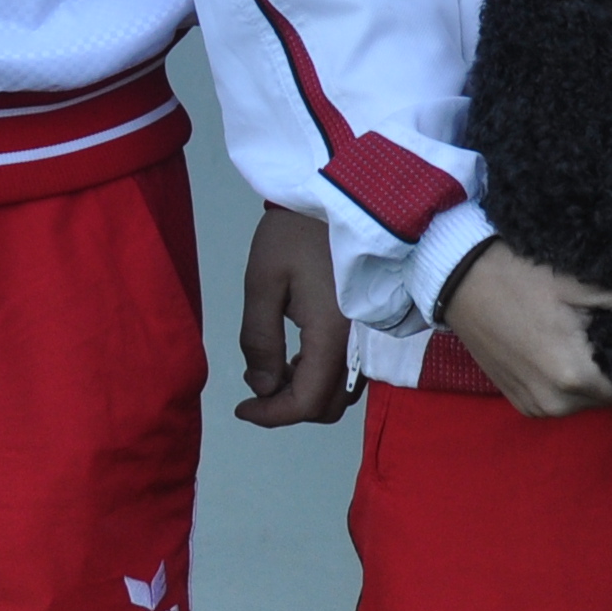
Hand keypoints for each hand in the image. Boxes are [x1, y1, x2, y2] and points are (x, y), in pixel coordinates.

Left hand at [233, 203, 355, 428]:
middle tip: (257, 384)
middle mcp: (357, 342)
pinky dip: (322, 374)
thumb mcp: (263, 282)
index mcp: (331, 335)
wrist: (338, 194)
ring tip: (275, 365)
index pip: (307, 402)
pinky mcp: (369, 322)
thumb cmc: (296, 233)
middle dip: (289, 406)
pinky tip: (298, 352)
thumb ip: (259, 340)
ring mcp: (368, 333)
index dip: (271, 415)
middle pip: (329, 405)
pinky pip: (350, 368)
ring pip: (343, 390)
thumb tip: (262, 386)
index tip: (242, 407)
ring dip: (307, 391)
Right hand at [437, 241, 611, 418]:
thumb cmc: (520, 276)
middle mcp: (553, 402)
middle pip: (607, 397)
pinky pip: (557, 400)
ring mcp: (532, 406)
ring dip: (591, 377)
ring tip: (586, 337)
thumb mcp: (580, 285)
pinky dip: (566, 381)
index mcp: (574, 376)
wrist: (458, 278)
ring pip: (582, 401)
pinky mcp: (517, 401)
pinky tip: (561, 347)